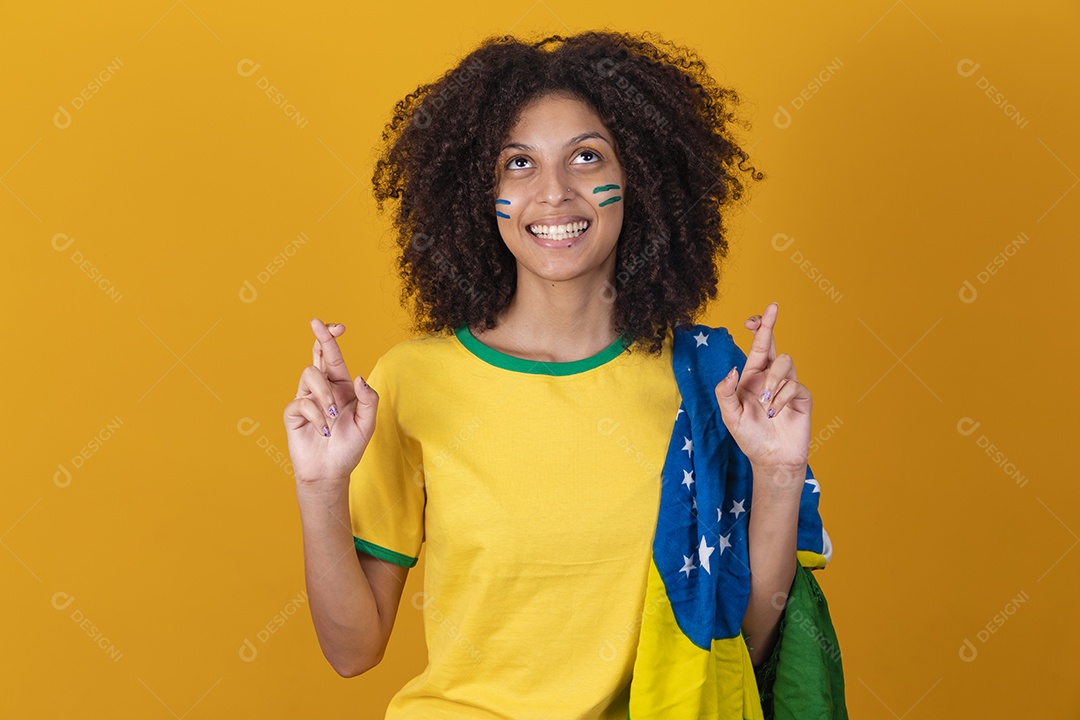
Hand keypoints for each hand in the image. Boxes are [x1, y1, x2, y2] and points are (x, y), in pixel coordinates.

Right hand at [283, 319, 378, 487]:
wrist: (330, 472)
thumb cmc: (349, 447)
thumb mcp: (367, 423)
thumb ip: (368, 399)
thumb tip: (359, 377)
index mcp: (341, 386)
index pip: (334, 357)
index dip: (331, 338)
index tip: (336, 326)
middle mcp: (323, 388)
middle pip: (318, 355)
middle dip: (320, 338)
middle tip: (318, 323)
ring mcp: (306, 398)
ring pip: (310, 374)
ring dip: (325, 393)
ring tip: (332, 415)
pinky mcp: (293, 413)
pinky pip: (302, 402)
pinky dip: (316, 415)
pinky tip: (323, 429)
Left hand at [713, 302, 811, 483]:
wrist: (772, 460)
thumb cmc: (750, 437)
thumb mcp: (730, 416)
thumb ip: (725, 392)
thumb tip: (733, 369)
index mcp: (752, 377)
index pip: (756, 347)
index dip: (757, 329)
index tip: (753, 317)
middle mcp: (770, 377)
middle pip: (772, 344)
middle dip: (770, 324)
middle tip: (772, 306)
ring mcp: (787, 386)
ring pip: (784, 363)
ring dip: (772, 380)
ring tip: (765, 403)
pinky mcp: (801, 398)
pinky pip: (794, 386)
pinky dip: (781, 399)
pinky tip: (775, 413)